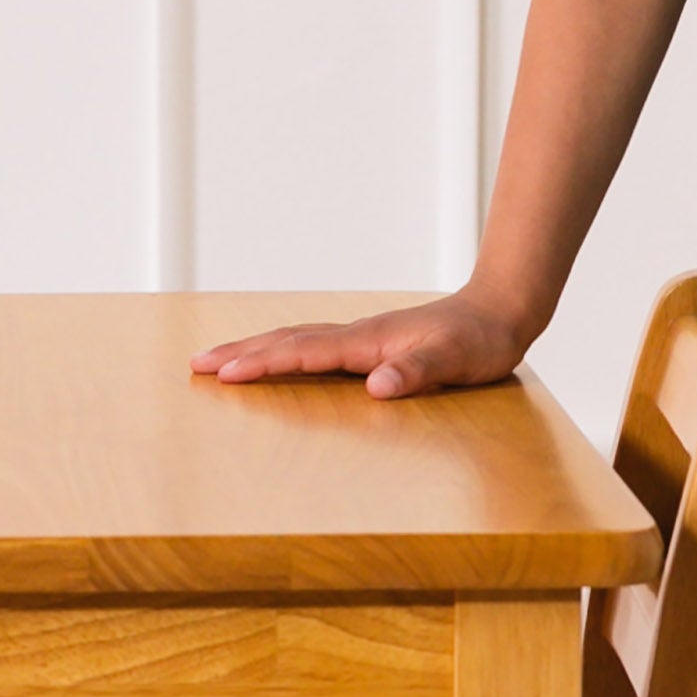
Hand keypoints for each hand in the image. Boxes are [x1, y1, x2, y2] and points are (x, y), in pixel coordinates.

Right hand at [190, 295, 531, 400]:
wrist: (500, 310)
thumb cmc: (479, 341)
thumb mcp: (455, 362)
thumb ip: (415, 372)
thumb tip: (375, 386)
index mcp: (368, 342)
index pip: (304, 353)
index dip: (264, 364)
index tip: (226, 373)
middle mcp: (357, 336)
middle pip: (286, 341)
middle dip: (240, 353)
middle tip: (196, 364)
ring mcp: (361, 338)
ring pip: (295, 340)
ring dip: (255, 349)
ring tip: (220, 360)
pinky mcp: (370, 345)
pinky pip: (312, 347)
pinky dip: (282, 351)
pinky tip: (277, 359)